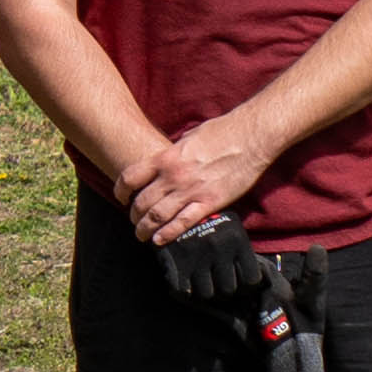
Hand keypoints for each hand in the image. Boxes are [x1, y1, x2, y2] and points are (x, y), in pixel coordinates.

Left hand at [123, 112, 274, 246]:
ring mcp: (191, 191)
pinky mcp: (210, 202)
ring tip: (142, 235)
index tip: (121, 197)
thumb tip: (168, 157)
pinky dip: (168, 234)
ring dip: (145, 228)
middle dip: (134, 215)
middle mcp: (173, 176)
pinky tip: (160, 240)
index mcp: (165, 157)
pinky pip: (183, 223)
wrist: (251, 137)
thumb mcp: (189, 136)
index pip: (130, 177)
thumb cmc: (222, 131)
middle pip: (142, 202)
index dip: (120, 190)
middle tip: (134, 221)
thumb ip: (174, 151)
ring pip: (157, 216)